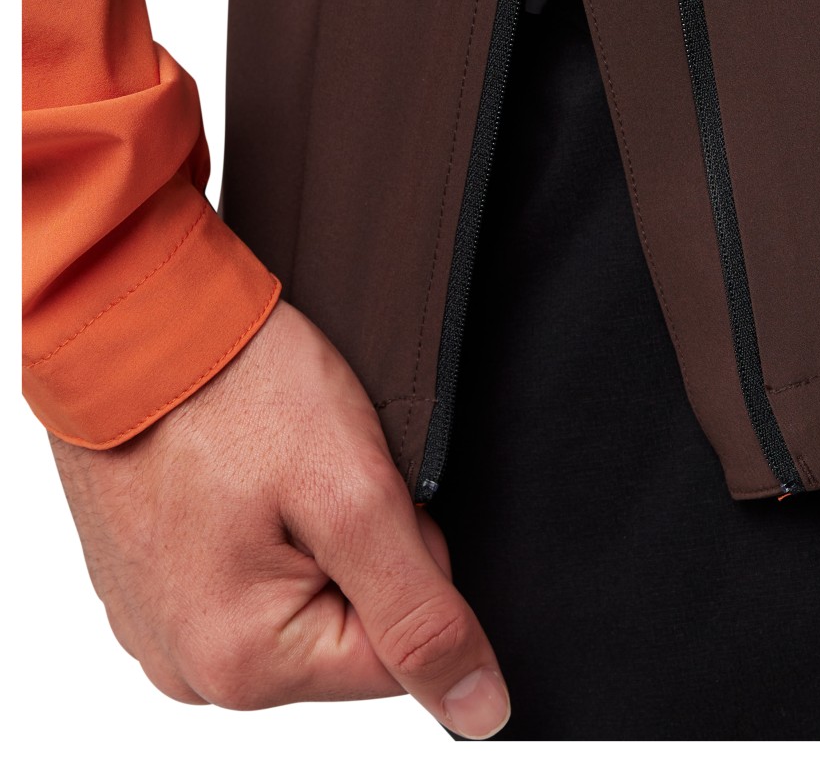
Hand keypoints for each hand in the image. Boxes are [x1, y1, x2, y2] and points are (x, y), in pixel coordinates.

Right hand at [50, 299, 508, 736]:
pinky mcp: (155, 578)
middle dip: (363, 542)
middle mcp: (193, 667)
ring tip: (278, 460)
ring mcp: (164, 623)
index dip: (412, 557)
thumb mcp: (356, 495)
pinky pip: (252, 565)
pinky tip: (248, 464)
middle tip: (319, 466)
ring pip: (307, 591)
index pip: (401, 652)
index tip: (367, 491)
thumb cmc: (236, 389)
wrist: (133, 316)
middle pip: (351, 626)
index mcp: (244, 667)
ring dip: (316, 525)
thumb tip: (479, 709)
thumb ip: (421, 613)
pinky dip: (269, 514)